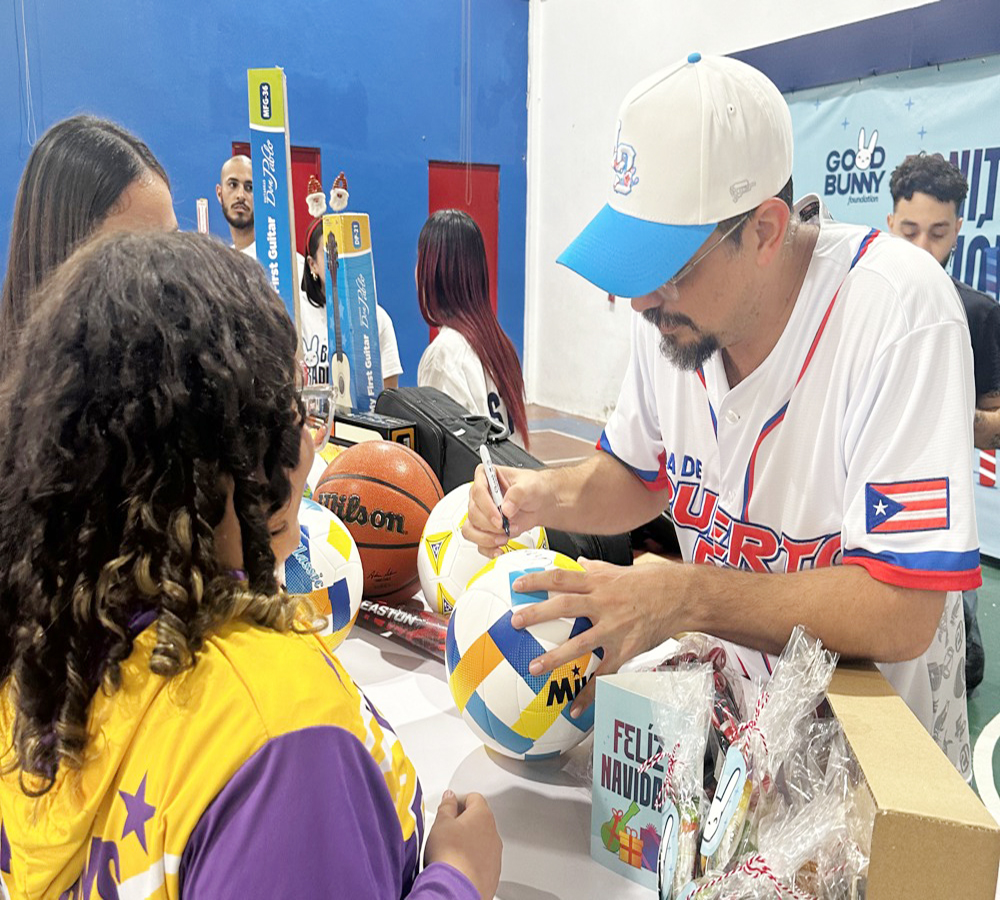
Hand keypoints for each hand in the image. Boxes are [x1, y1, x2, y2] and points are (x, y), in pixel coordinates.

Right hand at [424, 791, 501, 898]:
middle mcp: (493, 833)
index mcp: (482, 815)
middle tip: (447, 827)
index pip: (473, 797)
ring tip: (450, 849)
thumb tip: (450, 797)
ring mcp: (495, 854)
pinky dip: (472, 859)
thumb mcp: (440, 824)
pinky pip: (483, 859)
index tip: (448, 806)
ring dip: (469, 841)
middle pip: (479, 819)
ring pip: (482, 840)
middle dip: (464, 821)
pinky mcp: (493, 873)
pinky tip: (458, 865)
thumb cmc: (450, 856)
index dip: (459, 800)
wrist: (457, 889)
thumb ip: (446, 806)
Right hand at [462, 465, 549, 555]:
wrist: (540, 503)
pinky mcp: (484, 528)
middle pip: (473, 513)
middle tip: (506, 527)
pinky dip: (487, 548)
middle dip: (490, 525)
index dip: (487, 507)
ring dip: (486, 538)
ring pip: (470, 529)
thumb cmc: (532, 488)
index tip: (499, 517)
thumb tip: (506, 508)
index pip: (478, 490)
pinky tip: (498, 548)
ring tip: (504, 537)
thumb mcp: (529, 485)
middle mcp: (480, 495)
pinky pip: (477, 541)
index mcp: (486, 477)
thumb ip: (518, 494)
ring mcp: (481, 513)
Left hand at [509, 558, 684, 715]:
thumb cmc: (653, 581)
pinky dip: (589, 692)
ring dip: (555, 657)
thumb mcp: (621, 569)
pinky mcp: (626, 650)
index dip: (538, 580)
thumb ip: (597, 569)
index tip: (518, 584)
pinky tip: (574, 708)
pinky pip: (604, 674)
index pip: (562, 578)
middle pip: (563, 607)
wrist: (682, 597)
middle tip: (514, 622)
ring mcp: (614, 628)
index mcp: (599, 582)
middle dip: (537, 615)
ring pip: (580, 644)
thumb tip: (579, 563)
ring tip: (534, 668)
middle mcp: (604, 603)